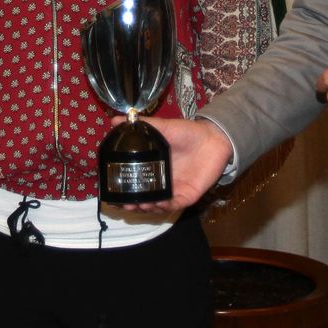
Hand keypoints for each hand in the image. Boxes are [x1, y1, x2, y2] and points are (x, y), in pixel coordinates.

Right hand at [113, 116, 232, 213]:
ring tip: (139, 204)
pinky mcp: (188, 195)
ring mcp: (175, 189)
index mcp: (155, 167)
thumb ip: (142, 125)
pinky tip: (157, 203)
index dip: (126, 189)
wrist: (213, 138)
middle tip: (125, 204)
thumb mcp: (162, 127)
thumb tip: (115, 120)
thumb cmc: (187, 132)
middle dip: (134, 203)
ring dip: (147, 207)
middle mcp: (163, 181)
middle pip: (145, 197)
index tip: (115, 191)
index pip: (137, 182)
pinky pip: (174, 205)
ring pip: (158, 205)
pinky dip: (165, 207)